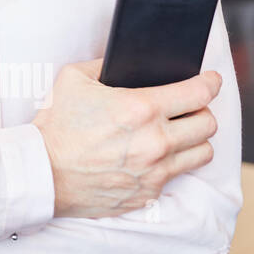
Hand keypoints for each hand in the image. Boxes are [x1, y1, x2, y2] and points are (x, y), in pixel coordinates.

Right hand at [31, 59, 220, 218]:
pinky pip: (177, 175)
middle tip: (189, 108)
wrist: (43, 172)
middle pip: (208, 123)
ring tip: (178, 134)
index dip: (210, 82)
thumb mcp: (73, 79)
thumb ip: (104, 64)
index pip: (198, 93)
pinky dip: (170, 163)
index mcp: (140, 108)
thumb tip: (125, 61)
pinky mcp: (149, 192)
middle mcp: (155, 141)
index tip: (210, 81)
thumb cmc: (56, 125)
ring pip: (203, 152)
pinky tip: (152, 156)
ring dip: (194, 140)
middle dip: (202, 111)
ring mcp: (155, 170)